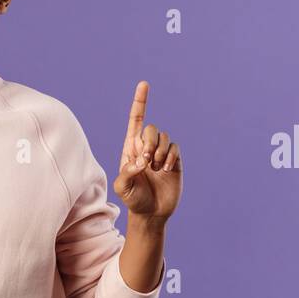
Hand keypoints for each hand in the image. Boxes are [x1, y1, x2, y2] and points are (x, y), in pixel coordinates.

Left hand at [112, 81, 181, 221]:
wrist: (152, 213)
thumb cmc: (133, 200)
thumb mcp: (122, 187)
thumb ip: (127, 172)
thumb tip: (141, 160)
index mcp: (131, 148)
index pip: (136, 120)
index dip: (140, 102)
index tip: (144, 84)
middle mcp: (146, 147)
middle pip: (151, 129)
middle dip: (149, 143)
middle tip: (146, 161)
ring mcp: (161, 153)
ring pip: (165, 138)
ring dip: (160, 152)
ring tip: (156, 169)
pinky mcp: (174, 161)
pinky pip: (175, 148)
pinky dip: (170, 157)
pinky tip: (165, 170)